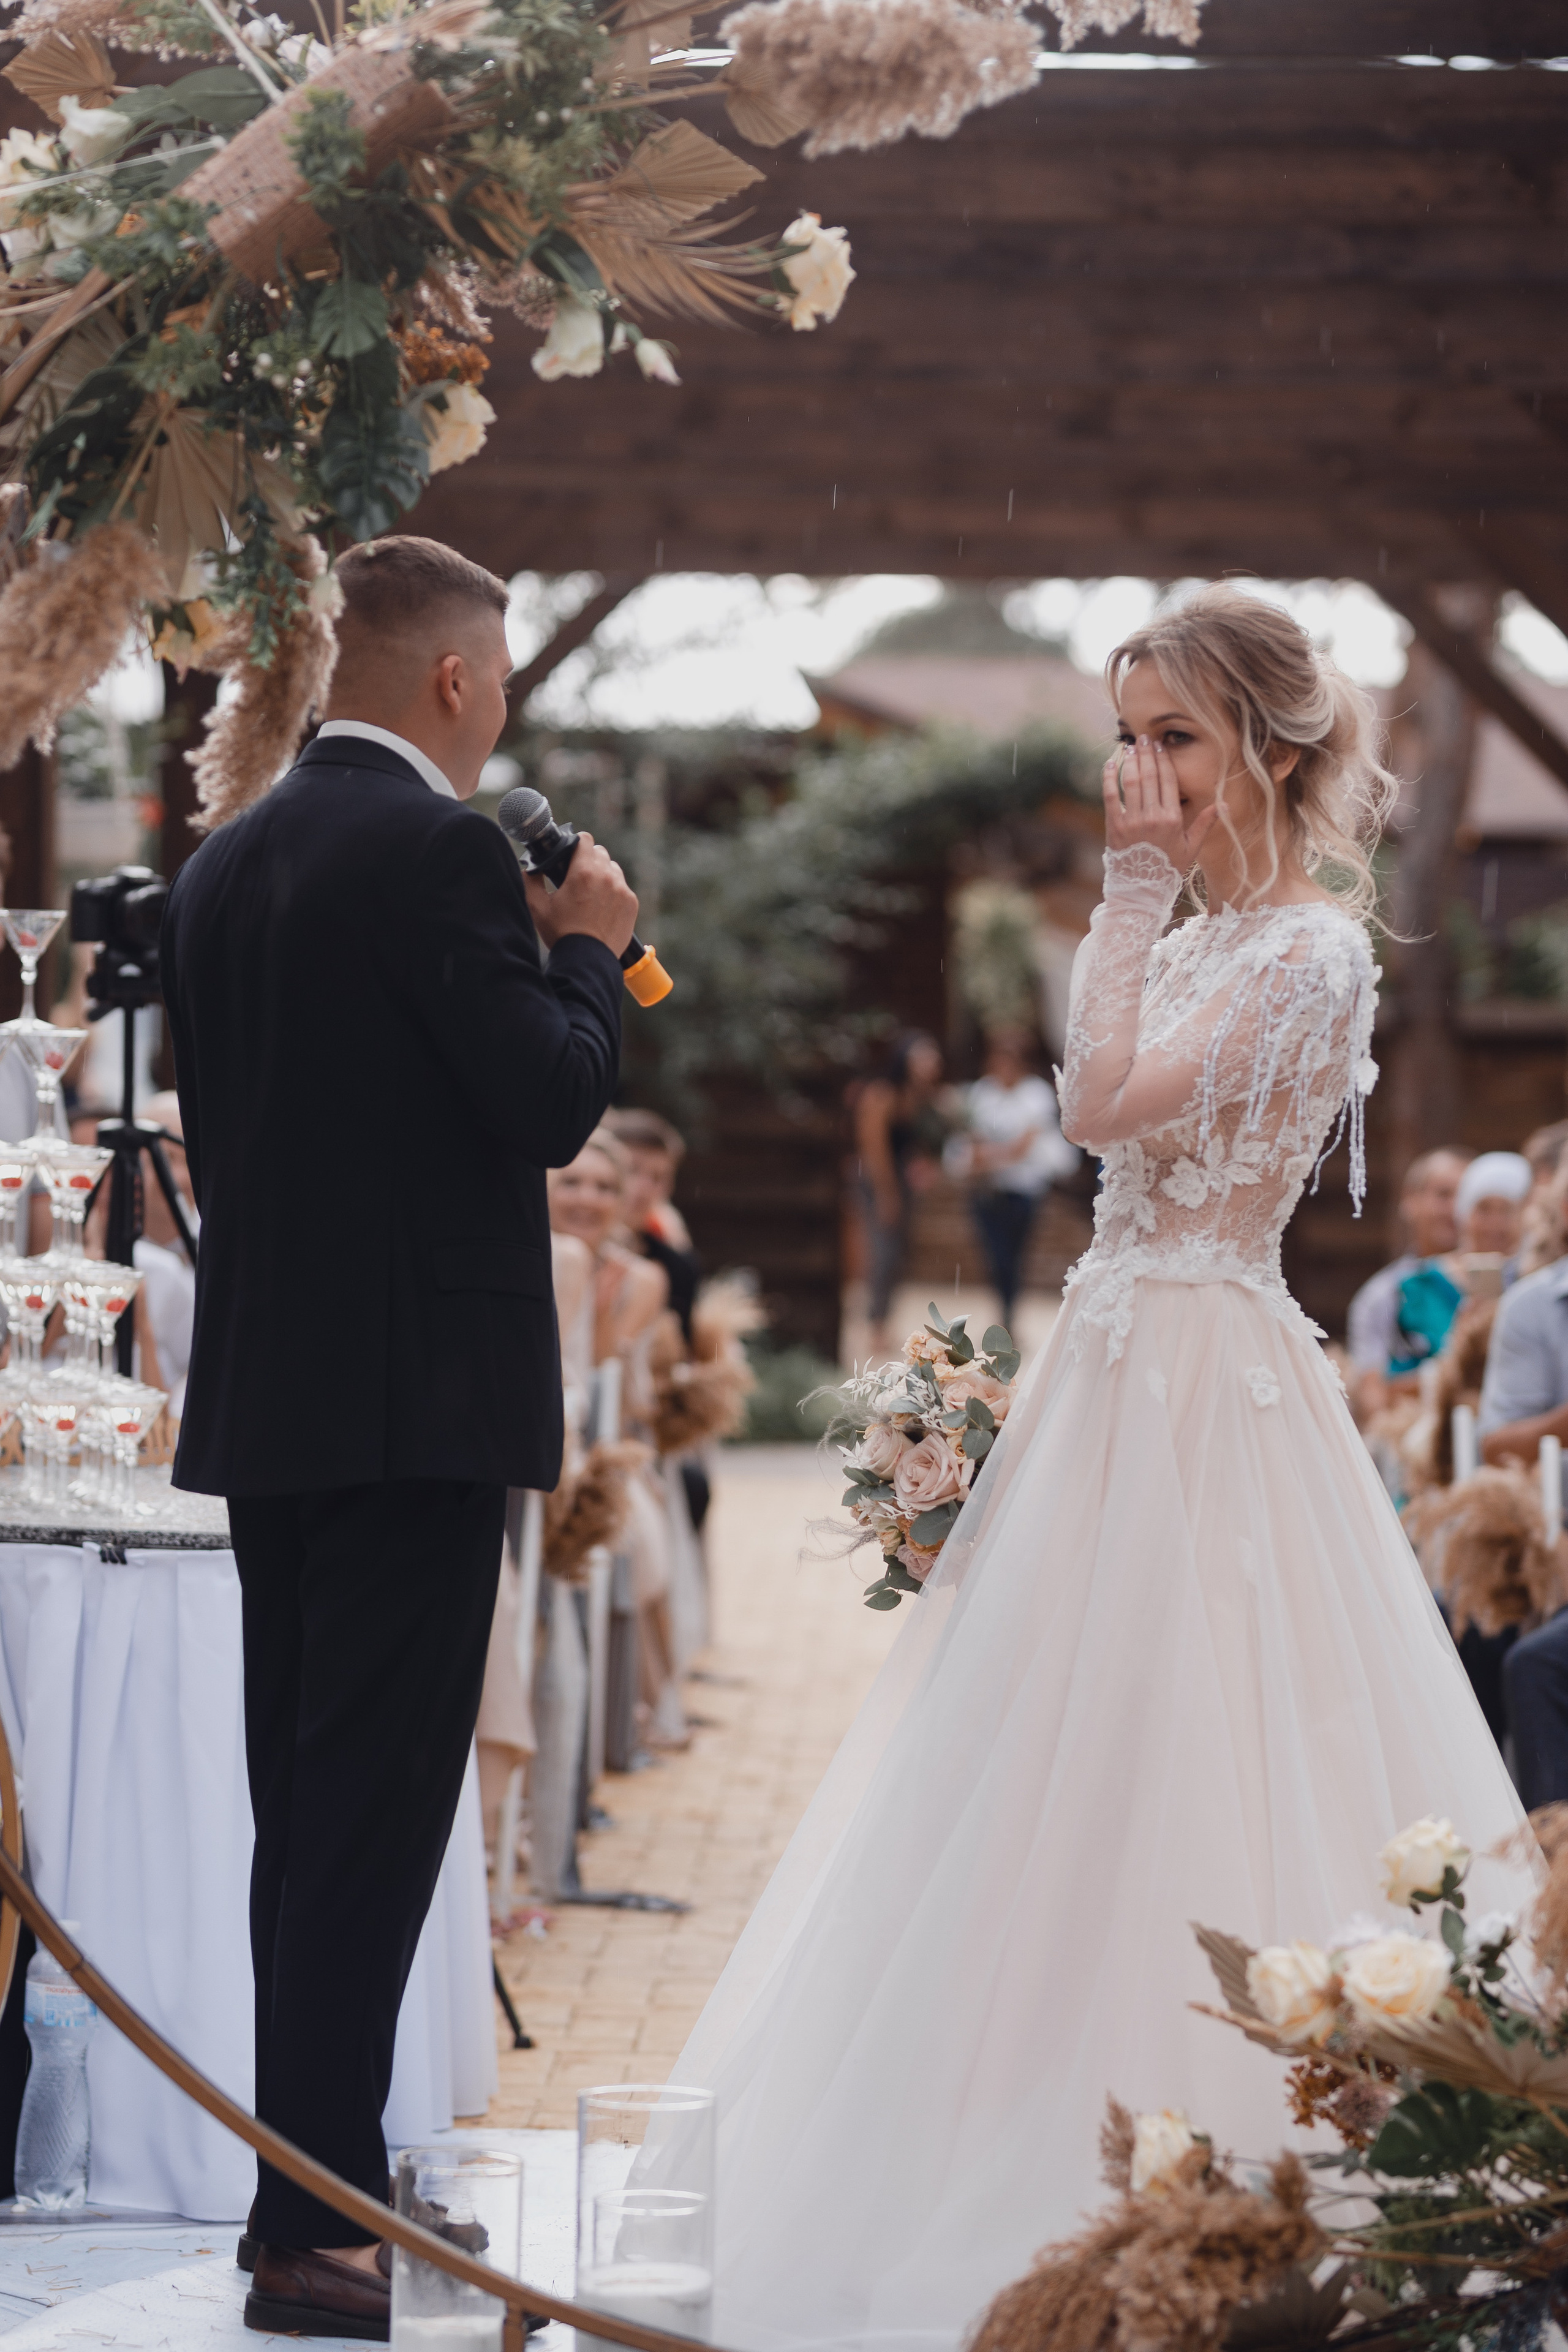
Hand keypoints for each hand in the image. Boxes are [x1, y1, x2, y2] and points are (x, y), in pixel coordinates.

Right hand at [524, 830, 637, 955]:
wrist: (587, 961)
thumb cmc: (561, 934)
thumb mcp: (537, 907)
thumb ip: (531, 880)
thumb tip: (529, 868)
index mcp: (583, 872)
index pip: (585, 840)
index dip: (575, 844)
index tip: (571, 854)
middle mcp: (606, 877)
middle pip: (600, 853)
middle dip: (588, 860)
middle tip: (577, 876)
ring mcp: (622, 890)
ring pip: (613, 869)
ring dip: (603, 874)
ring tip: (590, 892)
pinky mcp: (631, 903)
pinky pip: (622, 887)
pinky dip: (613, 891)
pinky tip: (602, 906)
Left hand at [1102, 735, 1218, 874]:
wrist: (1141, 889)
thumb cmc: (1168, 868)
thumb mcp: (1191, 848)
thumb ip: (1204, 824)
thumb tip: (1224, 805)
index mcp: (1172, 818)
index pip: (1168, 781)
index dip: (1164, 760)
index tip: (1161, 747)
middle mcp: (1152, 816)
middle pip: (1150, 776)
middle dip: (1147, 754)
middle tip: (1145, 738)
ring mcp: (1132, 820)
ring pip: (1131, 782)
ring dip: (1131, 761)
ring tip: (1131, 747)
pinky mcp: (1113, 825)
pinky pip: (1110, 796)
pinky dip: (1109, 778)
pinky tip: (1110, 763)